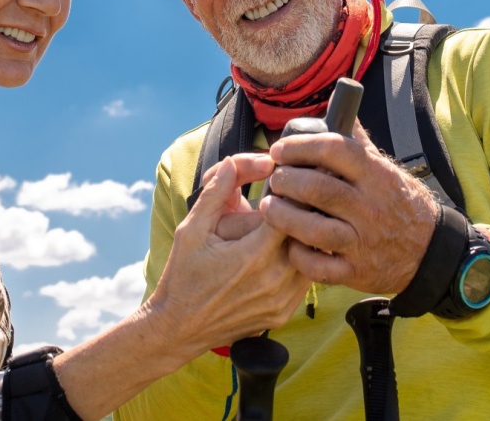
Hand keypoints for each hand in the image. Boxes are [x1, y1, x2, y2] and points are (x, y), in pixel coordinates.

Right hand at [148, 157, 307, 361]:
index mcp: (253, 256)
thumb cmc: (183, 275)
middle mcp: (274, 280)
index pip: (292, 214)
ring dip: (302, 240)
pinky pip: (303, 282)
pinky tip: (282, 254)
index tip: (282, 187)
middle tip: (292, 200)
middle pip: (307, 235)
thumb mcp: (191, 229)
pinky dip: (298, 264)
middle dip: (300, 215)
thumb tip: (233, 161)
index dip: (289, 196)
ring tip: (289, 225)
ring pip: (311, 259)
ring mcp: (281, 301)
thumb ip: (215, 193)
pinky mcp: (282, 314)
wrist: (178, 327)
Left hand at [259, 119, 438, 294]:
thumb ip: (359, 143)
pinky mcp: (356, 272)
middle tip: (274, 179)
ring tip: (269, 207)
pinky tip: (290, 243)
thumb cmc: (402, 204)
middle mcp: (370, 207)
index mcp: (376, 176)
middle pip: (317, 188)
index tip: (279, 150)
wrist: (433, 252)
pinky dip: (298, 255)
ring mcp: (363, 242)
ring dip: (283, 217)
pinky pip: (318, 266)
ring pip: (313, 229)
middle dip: (286, 181)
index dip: (300, 146)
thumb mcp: (387, 170)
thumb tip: (339, 109)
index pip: (334, 149)